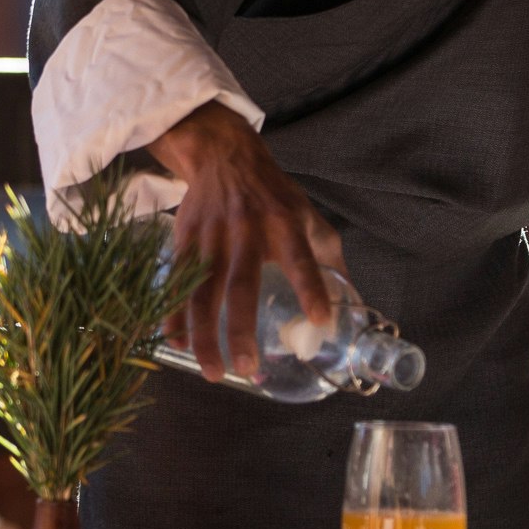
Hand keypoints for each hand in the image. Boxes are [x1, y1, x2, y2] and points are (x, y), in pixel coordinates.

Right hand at [148, 100, 346, 381]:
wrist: (224, 156)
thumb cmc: (274, 196)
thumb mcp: (308, 216)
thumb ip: (329, 258)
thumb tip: (354, 304)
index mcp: (284, 223)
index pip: (301, 258)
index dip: (311, 288)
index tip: (321, 321)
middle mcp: (246, 230)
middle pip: (240, 285)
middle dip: (241, 329)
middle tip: (248, 367)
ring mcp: (211, 236)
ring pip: (202, 291)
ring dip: (204, 335)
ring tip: (214, 372)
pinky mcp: (185, 239)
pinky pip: (177, 284)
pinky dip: (174, 316)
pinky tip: (176, 344)